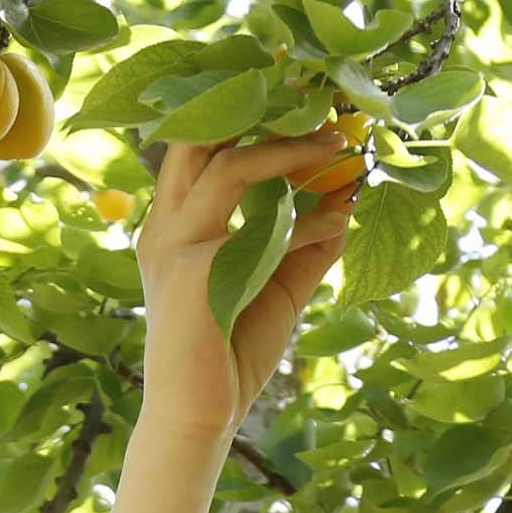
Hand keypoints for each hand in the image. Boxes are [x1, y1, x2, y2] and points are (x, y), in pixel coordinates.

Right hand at [133, 130, 359, 439]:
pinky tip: (340, 221)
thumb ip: (306, 243)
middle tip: (318, 103)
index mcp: (175, 221)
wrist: (198, 417)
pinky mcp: (192, 273)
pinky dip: (306, 225)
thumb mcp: (278, 286)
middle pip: (203, 136)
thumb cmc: (229, 352)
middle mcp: (165, 224)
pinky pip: (261, 233)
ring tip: (338, 145)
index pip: (200, 144)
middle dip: (261, 110)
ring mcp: (174, 245)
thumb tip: (346, 200)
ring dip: (291, 152)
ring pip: (231, 168)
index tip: (298, 95)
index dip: (246, 111)